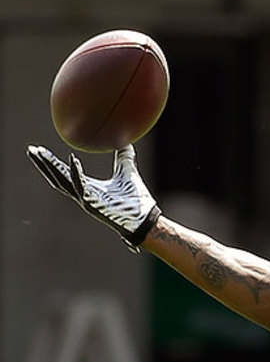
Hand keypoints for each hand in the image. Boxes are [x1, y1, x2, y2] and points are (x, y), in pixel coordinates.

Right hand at [27, 144, 159, 251]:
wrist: (146, 221)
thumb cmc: (137, 201)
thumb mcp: (128, 172)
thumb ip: (124, 157)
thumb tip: (125, 140)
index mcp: (88, 189)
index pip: (64, 174)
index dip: (52, 163)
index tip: (39, 150)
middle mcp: (84, 195)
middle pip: (57, 178)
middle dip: (43, 164)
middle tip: (31, 150)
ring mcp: (87, 202)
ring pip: (63, 182)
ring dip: (51, 167)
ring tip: (40, 153)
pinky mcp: (94, 206)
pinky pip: (82, 187)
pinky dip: (76, 173)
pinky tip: (73, 159)